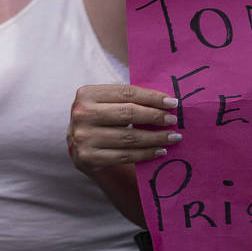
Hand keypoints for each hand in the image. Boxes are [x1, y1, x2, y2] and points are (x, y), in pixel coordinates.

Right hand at [66, 83, 180, 172]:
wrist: (78, 147)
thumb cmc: (100, 120)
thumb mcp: (105, 104)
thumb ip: (126, 100)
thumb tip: (165, 101)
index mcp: (86, 94)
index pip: (125, 92)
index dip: (151, 97)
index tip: (172, 102)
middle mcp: (82, 114)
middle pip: (128, 113)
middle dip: (155, 116)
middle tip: (173, 120)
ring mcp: (83, 137)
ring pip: (129, 137)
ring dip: (156, 137)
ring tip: (173, 137)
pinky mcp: (88, 158)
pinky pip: (125, 156)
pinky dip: (146, 153)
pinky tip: (160, 150)